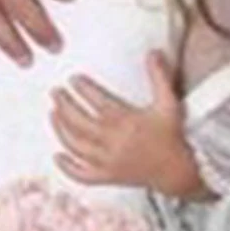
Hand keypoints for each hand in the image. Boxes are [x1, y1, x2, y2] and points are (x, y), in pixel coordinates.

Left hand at [51, 52, 207, 199]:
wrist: (176, 171)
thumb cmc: (171, 136)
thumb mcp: (168, 103)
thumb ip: (159, 77)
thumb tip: (152, 53)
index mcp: (127, 123)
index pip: (98, 103)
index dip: (83, 89)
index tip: (73, 79)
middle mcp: (114, 143)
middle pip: (80, 123)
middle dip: (64, 106)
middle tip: (55, 92)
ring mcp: (108, 162)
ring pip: (76, 146)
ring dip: (61, 129)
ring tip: (53, 113)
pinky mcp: (107, 177)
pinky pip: (82, 174)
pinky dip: (67, 167)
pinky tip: (57, 156)